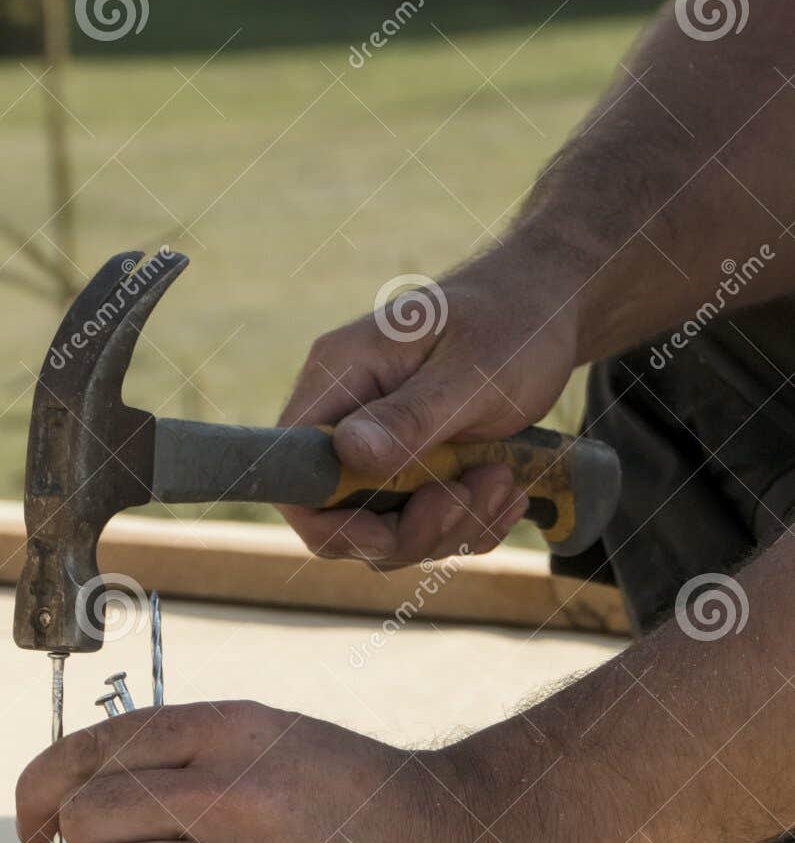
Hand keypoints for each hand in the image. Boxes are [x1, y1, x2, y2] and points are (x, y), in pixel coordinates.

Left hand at [16, 701, 500, 842]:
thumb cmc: (344, 793)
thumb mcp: (268, 736)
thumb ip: (177, 753)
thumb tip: (66, 794)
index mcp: (230, 727)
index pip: (93, 748)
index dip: (39, 786)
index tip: (29, 818)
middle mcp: (234, 791)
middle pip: (86, 819)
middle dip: (87, 841)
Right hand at [278, 253, 578, 566]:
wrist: (549, 310)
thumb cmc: (512, 324)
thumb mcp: (472, 372)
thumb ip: (410, 415)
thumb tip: (348, 453)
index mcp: (339, 377)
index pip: (294, 470)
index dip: (326, 520)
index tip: (389, 529)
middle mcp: (347, 416)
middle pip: (340, 518)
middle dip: (411, 530)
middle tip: (475, 493)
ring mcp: (379, 446)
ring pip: (387, 532)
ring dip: (452, 526)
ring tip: (504, 480)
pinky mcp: (413, 468)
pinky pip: (424, 526)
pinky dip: (469, 524)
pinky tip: (508, 490)